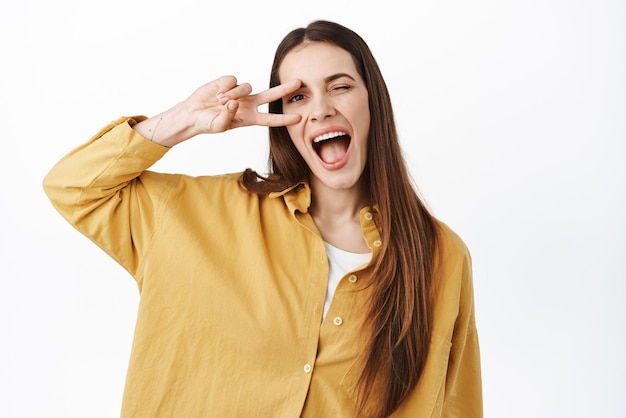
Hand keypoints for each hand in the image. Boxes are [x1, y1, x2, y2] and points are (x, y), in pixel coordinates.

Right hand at [134, 76, 300, 146]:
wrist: (193, 113)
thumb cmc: (208, 123)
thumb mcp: (219, 126)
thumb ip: (228, 117)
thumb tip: (234, 103)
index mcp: (250, 118)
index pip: (270, 119)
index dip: (284, 119)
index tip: (298, 118)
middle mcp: (248, 104)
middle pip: (270, 95)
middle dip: (284, 89)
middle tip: (298, 83)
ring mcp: (239, 92)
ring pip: (247, 86)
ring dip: (234, 94)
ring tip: (220, 102)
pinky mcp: (228, 82)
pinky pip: (233, 80)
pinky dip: (225, 87)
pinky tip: (217, 93)